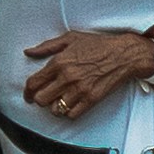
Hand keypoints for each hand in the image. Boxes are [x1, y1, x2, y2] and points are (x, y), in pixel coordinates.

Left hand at [23, 29, 153, 118]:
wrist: (126, 54)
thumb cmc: (99, 44)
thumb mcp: (71, 38)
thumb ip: (47, 46)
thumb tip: (28, 52)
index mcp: (59, 62)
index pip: (33, 83)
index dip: (27, 92)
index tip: (29, 95)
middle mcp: (67, 77)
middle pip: (41, 99)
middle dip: (40, 100)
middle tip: (45, 97)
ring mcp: (80, 89)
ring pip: (55, 110)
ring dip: (56, 107)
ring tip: (61, 100)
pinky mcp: (92, 99)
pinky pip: (72, 115)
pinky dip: (70, 112)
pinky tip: (73, 104)